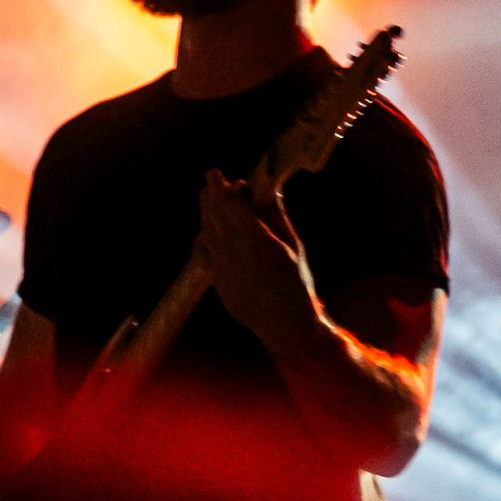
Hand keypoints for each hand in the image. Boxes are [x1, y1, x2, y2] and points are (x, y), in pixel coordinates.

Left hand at [196, 169, 319, 343]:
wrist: (285, 323)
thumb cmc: (296, 283)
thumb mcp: (293, 245)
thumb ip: (275, 215)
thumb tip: (269, 187)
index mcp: (256, 239)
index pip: (232, 203)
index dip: (229, 188)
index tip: (233, 180)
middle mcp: (233, 251)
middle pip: (214, 213)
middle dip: (211, 192)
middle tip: (210, 176)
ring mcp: (221, 267)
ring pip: (206, 231)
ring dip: (206, 212)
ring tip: (206, 197)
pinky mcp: (216, 280)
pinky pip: (204, 252)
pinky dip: (204, 236)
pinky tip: (206, 230)